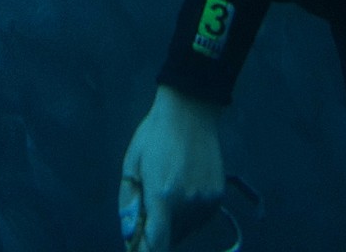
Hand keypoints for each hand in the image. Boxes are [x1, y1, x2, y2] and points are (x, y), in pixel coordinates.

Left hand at [119, 85, 224, 250]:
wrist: (190, 109)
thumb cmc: (154, 135)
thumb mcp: (131, 164)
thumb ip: (129, 204)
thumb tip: (130, 236)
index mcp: (162, 195)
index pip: (156, 246)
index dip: (145, 251)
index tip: (138, 246)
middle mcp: (187, 203)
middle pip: (169, 240)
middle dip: (156, 233)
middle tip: (149, 209)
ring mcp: (205, 200)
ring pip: (184, 231)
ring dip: (173, 225)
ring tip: (167, 191)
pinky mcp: (217, 196)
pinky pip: (199, 219)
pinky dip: (188, 214)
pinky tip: (182, 187)